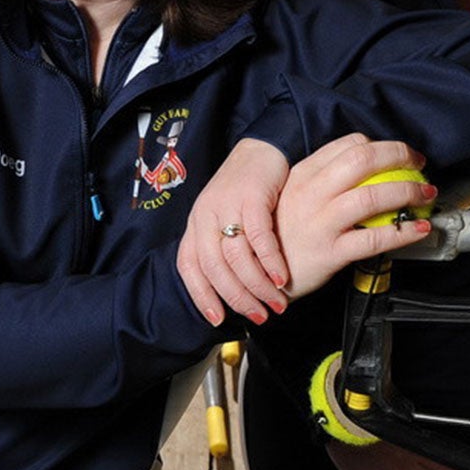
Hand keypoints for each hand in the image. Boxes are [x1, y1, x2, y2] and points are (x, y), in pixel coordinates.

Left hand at [177, 138, 292, 325]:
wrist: (260, 149)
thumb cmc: (244, 190)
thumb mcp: (223, 218)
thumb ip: (221, 248)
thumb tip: (228, 289)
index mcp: (195, 224)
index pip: (189, 267)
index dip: (201, 296)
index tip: (218, 319)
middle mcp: (205, 217)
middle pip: (215, 268)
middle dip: (237, 298)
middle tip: (258, 316)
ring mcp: (227, 206)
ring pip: (237, 257)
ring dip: (257, 286)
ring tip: (276, 302)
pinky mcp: (251, 197)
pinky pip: (259, 238)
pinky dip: (270, 262)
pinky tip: (281, 278)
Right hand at [274, 134, 433, 298]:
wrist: (260, 278)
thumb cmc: (280, 240)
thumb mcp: (291, 200)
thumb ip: (320, 185)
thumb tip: (363, 173)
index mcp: (301, 176)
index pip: (347, 145)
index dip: (380, 145)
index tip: (397, 154)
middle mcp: (309, 195)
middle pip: (362, 161)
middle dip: (400, 156)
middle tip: (418, 165)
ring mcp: (319, 223)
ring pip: (371, 196)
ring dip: (407, 191)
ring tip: (424, 195)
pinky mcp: (329, 252)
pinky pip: (374, 238)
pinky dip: (403, 231)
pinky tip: (418, 228)